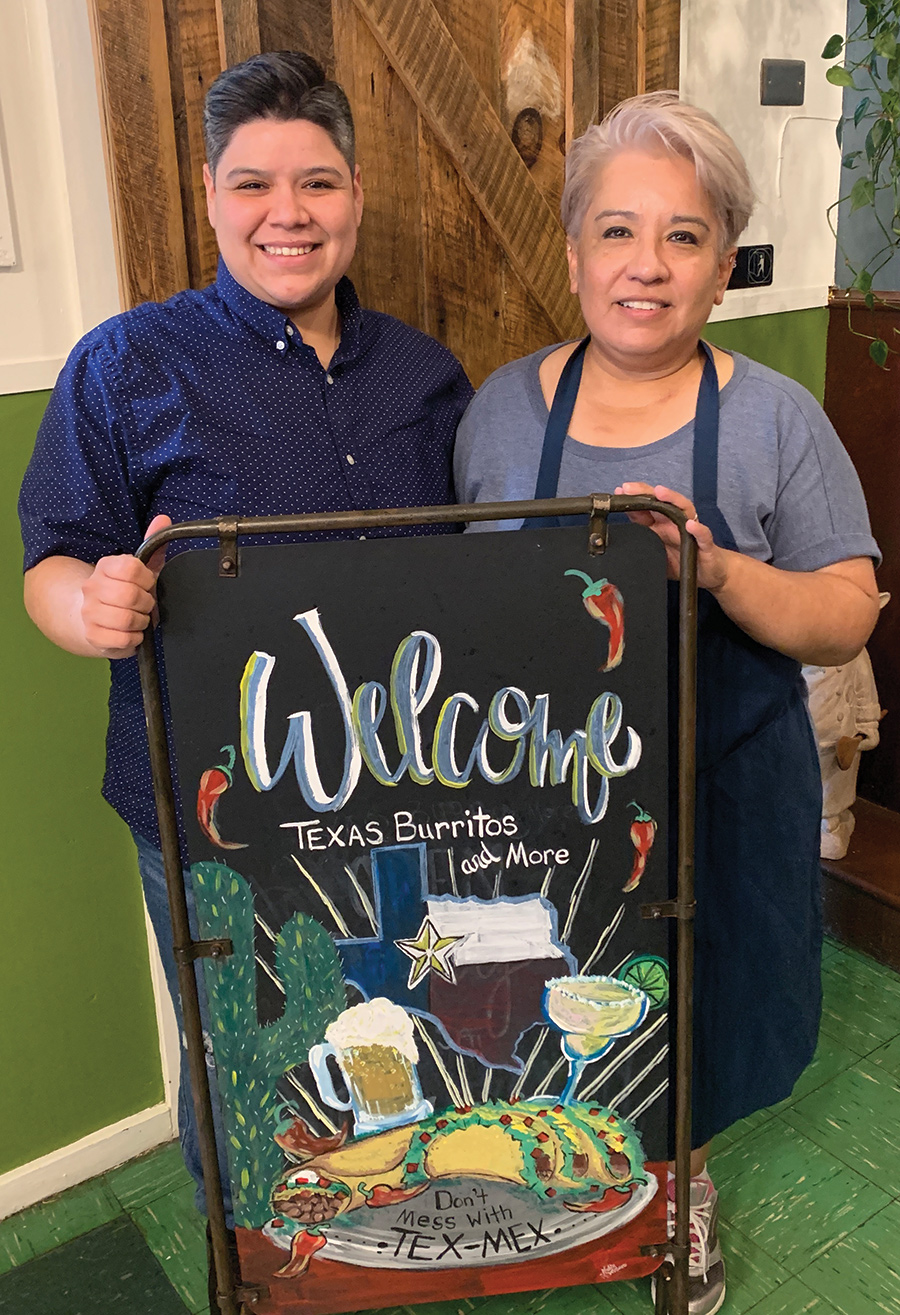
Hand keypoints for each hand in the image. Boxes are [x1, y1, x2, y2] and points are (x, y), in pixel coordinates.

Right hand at [80, 514, 171, 657]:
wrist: (97, 619)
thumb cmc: (126, 593)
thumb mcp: (141, 570)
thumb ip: (153, 545)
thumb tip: (164, 519)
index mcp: (106, 567)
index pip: (131, 568)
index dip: (147, 579)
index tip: (148, 584)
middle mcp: (92, 587)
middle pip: (130, 595)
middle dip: (146, 603)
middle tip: (145, 605)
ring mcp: (89, 612)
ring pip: (126, 618)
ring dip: (141, 621)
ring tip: (139, 618)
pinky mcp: (93, 635)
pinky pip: (122, 639)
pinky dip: (134, 638)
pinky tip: (131, 632)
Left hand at [614, 483, 729, 590]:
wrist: (709, 574)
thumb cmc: (683, 560)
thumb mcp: (656, 553)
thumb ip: (641, 544)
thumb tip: (616, 542)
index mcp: (661, 526)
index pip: (645, 508)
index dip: (632, 499)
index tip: (618, 492)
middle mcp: (675, 523)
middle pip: (661, 502)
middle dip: (645, 492)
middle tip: (629, 488)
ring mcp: (691, 532)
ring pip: (683, 509)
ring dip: (672, 499)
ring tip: (660, 492)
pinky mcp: (706, 545)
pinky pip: (703, 535)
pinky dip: (698, 529)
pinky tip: (690, 525)